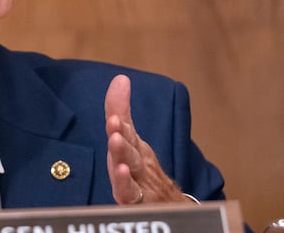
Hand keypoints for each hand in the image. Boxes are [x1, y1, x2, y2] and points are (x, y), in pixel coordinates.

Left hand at [104, 74, 189, 203]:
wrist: (169, 205)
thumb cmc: (141, 170)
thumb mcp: (129, 140)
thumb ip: (120, 111)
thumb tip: (120, 78)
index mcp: (135, 145)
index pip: (126, 126)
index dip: (119, 114)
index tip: (118, 97)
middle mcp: (138, 160)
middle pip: (130, 146)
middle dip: (122, 133)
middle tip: (114, 122)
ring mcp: (139, 180)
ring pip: (131, 166)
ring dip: (123, 153)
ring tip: (116, 140)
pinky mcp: (135, 200)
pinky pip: (130, 191)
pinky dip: (125, 183)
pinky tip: (122, 172)